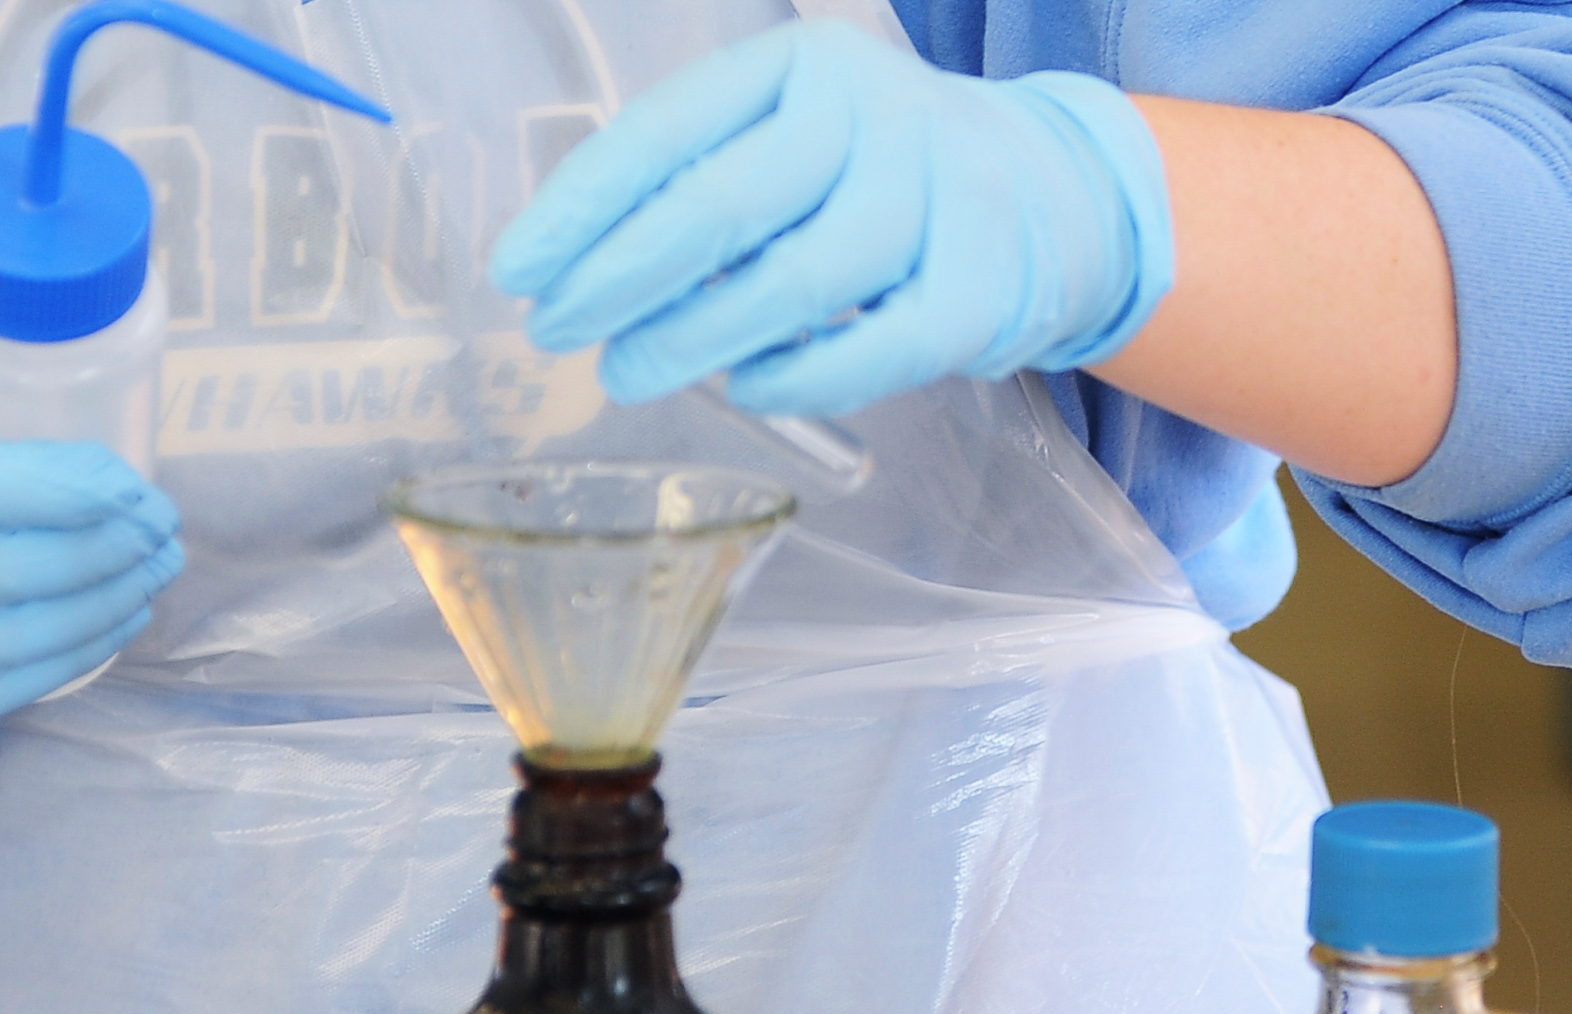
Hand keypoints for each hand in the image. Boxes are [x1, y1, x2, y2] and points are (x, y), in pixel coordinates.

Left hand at [489, 19, 1173, 419]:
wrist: (1054, 189)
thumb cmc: (878, 171)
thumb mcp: (793, 137)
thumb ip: (703, 181)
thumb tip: (575, 270)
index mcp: (803, 67)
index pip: (669, 130)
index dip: (582, 206)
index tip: (516, 268)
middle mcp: (876, 114)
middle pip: (726, 203)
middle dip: (620, 278)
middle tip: (556, 331)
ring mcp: (942, 195)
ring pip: (796, 281)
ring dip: (694, 339)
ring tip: (627, 373)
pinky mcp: (989, 284)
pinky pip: (877, 348)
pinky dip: (800, 378)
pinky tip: (744, 387)